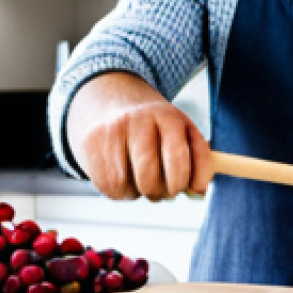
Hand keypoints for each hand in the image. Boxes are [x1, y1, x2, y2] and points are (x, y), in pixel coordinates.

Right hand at [67, 72, 213, 200]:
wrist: (107, 101)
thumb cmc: (151, 126)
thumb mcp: (178, 130)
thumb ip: (196, 158)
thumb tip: (199, 191)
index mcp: (167, 116)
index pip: (183, 157)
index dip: (193, 181)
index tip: (193, 187)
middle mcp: (140, 120)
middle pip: (154, 178)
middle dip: (164, 192)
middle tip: (165, 187)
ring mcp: (113, 131)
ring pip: (133, 186)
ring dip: (141, 192)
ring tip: (142, 177)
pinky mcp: (92, 144)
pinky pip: (113, 188)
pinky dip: (122, 191)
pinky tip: (123, 173)